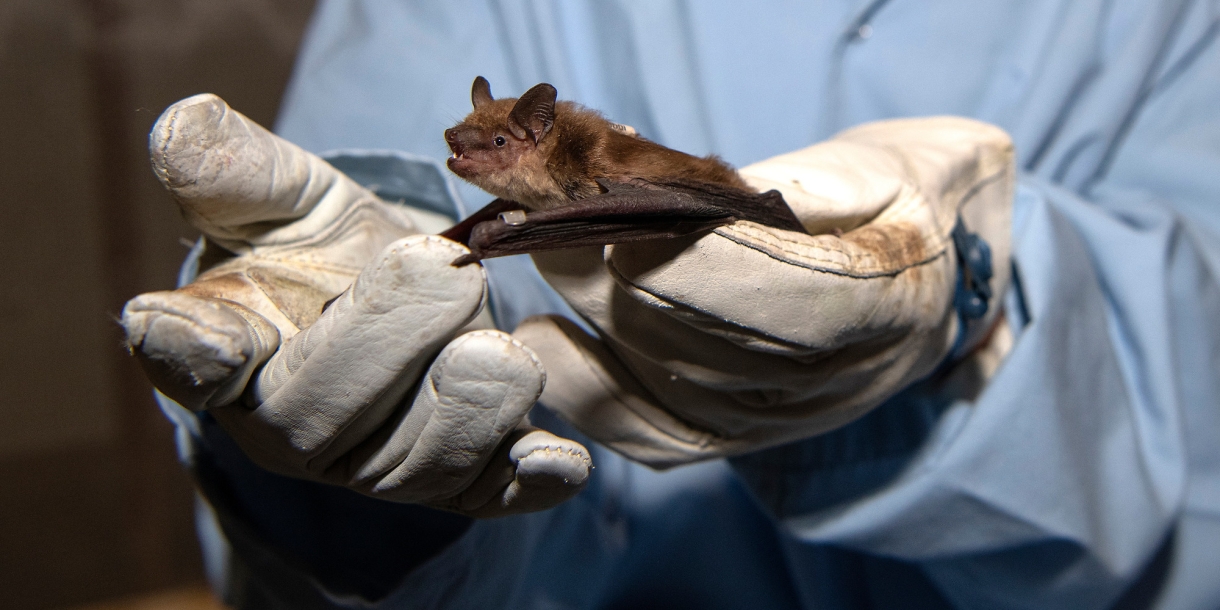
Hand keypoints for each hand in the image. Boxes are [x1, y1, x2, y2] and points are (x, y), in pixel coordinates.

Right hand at [121, 94, 589, 515]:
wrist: (400, 290)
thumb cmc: (322, 246)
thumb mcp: (284, 197)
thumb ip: (239, 170)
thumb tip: (185, 122)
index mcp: (230, 349)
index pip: (196, 356)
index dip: (188, 347)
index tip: (174, 323)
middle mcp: (293, 425)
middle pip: (319, 414)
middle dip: (385, 339)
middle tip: (449, 266)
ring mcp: (375, 462)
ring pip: (412, 464)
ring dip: (463, 410)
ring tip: (501, 352)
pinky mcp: (454, 479)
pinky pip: (485, 493)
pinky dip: (521, 483)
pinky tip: (559, 464)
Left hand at [515, 117, 1013, 467]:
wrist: (921, 276)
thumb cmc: (893, 200)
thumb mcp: (880, 169)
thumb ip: (803, 185)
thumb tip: (690, 198)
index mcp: (897, 302)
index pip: (796, 301)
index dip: (704, 267)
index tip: (625, 218)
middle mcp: (839, 382)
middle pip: (711, 339)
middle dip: (618, 272)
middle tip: (547, 209)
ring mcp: (783, 422)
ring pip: (668, 377)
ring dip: (591, 305)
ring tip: (538, 237)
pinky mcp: (738, 438)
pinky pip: (653, 434)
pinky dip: (589, 391)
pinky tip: (544, 336)